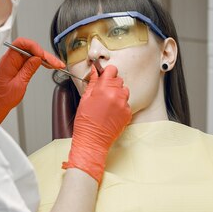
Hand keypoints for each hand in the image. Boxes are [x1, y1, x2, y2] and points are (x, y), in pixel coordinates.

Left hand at [0, 37, 64, 123]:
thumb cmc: (3, 97)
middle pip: (30, 49)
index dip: (33, 46)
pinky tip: (50, 65)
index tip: (42, 55)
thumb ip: (28, 69)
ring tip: (57, 65)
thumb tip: (37, 59)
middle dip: (44, 54)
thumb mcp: (19, 84)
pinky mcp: (19, 67)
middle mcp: (11, 59)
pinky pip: (31, 60)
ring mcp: (15, 62)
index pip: (20, 43)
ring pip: (33, 54)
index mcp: (8, 61)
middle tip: (55, 63)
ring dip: (46, 58)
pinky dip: (41, 62)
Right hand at [62, 65, 131, 183]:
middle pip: (119, 80)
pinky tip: (111, 112)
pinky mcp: (128, 113)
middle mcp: (116, 95)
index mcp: (103, 89)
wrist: (93, 141)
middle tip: (103, 92)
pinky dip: (120, 105)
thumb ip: (92, 83)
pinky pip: (126, 103)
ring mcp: (124, 104)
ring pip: (124, 91)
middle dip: (111, 83)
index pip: (112, 70)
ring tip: (107, 103)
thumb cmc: (86, 123)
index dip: (107, 72)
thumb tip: (95, 72)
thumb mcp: (85, 99)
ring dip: (117, 93)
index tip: (104, 75)